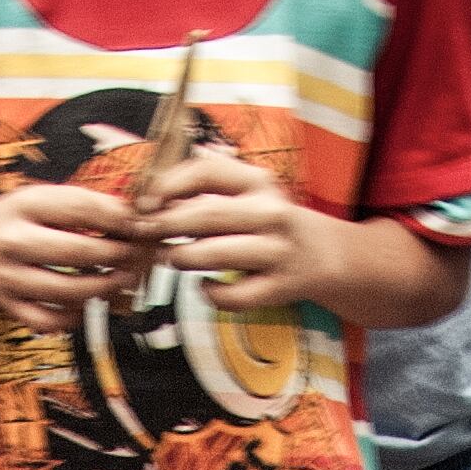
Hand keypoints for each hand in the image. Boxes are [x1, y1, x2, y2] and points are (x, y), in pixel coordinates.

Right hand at [0, 182, 138, 324]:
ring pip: (67, 292)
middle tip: (135, 255)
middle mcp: (11, 240)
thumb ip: (83, 206)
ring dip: (103, 288)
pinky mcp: (7, 306)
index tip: (140, 224)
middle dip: (116, 256)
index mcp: (24, 204)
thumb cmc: (18, 220)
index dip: (117, 219)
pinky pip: (50, 321)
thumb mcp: (42, 200)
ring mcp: (7, 277)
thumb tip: (136, 219)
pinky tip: (86, 303)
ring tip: (120, 279)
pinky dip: (75, 316)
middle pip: (77, 253)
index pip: (80, 209)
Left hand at [129, 147, 326, 310]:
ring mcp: (277, 252)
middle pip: (208, 215)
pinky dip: (209, 294)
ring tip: (171, 256)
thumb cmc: (269, 220)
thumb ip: (209, 186)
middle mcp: (271, 213)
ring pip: (216, 255)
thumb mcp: (249, 191)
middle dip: (168, 224)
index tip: (146, 201)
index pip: (207, 172)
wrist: (323, 253)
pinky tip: (203, 285)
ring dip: (183, 258)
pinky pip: (233, 297)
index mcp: (259, 182)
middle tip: (147, 232)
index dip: (169, 185)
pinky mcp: (278, 288)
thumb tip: (153, 194)